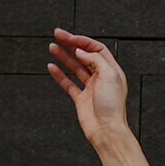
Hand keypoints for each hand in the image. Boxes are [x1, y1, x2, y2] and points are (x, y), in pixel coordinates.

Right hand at [47, 27, 129, 144]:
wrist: (107, 130)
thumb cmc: (112, 107)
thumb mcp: (109, 76)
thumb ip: (95, 60)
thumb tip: (82, 51)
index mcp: (112, 70)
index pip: (97, 49)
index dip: (83, 41)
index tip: (70, 37)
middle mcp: (102, 77)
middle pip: (84, 55)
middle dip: (71, 44)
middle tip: (58, 34)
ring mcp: (91, 88)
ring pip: (75, 67)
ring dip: (64, 56)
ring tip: (52, 47)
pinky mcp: (81, 99)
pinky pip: (68, 83)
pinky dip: (59, 75)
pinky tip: (52, 67)